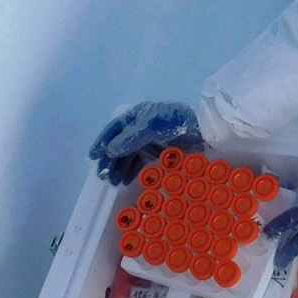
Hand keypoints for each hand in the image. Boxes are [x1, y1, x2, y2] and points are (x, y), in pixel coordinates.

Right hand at [88, 101, 203, 184]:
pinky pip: (141, 163)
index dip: (102, 141)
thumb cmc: (176, 123)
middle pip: (120, 144)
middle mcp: (141, 127)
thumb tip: (109, 151)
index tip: (92, 156)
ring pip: (129, 155)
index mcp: (139, 115)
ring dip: (119, 168)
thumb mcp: (150, 126)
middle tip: (103, 175)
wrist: (205, 132)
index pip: (115, 128)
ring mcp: (150, 141)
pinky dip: (133, 171)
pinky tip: (127, 181)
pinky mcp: (160, 153)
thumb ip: (129, 138)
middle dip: (110, 159)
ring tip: (114, 181)